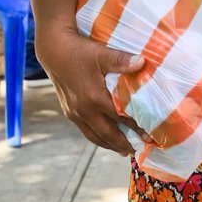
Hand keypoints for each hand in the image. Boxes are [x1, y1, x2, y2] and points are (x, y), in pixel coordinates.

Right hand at [35, 24, 146, 156]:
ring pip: (94, 136)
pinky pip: (85, 130)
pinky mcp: (69, 111)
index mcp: (94, 98)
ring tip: (123, 150)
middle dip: (122, 144)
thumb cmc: (79, 51)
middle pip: (107, 134)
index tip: (148, 135)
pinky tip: (104, 137)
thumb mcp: (102, 54)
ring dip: (109, 144)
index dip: (135, 127)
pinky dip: (97, 137)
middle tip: (137, 150)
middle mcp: (84, 110)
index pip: (120, 118)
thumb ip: (122, 60)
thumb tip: (142, 62)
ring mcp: (75, 113)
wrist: (53, 51)